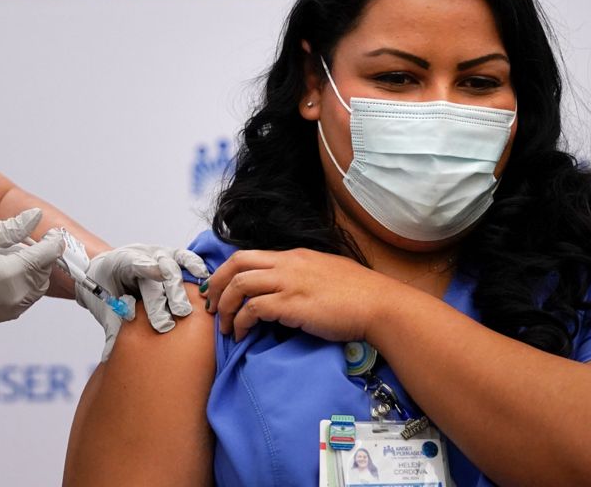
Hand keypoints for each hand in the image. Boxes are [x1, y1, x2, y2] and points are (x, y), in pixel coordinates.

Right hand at [0, 208, 63, 335]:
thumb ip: (14, 227)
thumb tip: (36, 216)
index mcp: (14, 273)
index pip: (49, 254)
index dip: (54, 240)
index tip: (51, 232)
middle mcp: (19, 293)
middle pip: (46, 270)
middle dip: (41, 255)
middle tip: (21, 244)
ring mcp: (16, 307)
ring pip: (39, 284)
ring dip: (33, 270)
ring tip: (10, 259)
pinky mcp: (10, 314)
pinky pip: (28, 295)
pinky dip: (25, 283)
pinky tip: (6, 274)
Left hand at [77, 244, 210, 359]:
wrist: (104, 269)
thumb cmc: (105, 287)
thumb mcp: (102, 305)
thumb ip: (110, 327)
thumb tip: (107, 356)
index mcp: (121, 264)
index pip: (134, 264)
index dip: (146, 268)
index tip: (156, 278)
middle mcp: (142, 256)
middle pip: (154, 278)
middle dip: (160, 301)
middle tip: (164, 324)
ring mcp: (158, 255)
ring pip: (171, 270)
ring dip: (177, 292)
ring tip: (184, 312)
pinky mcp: (171, 256)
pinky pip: (185, 258)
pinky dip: (194, 265)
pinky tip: (203, 277)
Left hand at [202, 249, 393, 342]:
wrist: (379, 305)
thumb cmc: (359, 295)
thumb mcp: (326, 275)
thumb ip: (303, 277)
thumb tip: (287, 291)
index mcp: (295, 256)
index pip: (248, 255)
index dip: (227, 272)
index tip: (219, 291)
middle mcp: (288, 264)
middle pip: (236, 264)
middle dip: (216, 285)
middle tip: (211, 306)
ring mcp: (289, 282)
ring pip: (240, 284)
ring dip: (225, 306)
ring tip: (225, 326)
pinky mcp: (292, 304)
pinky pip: (253, 309)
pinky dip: (241, 322)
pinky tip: (242, 334)